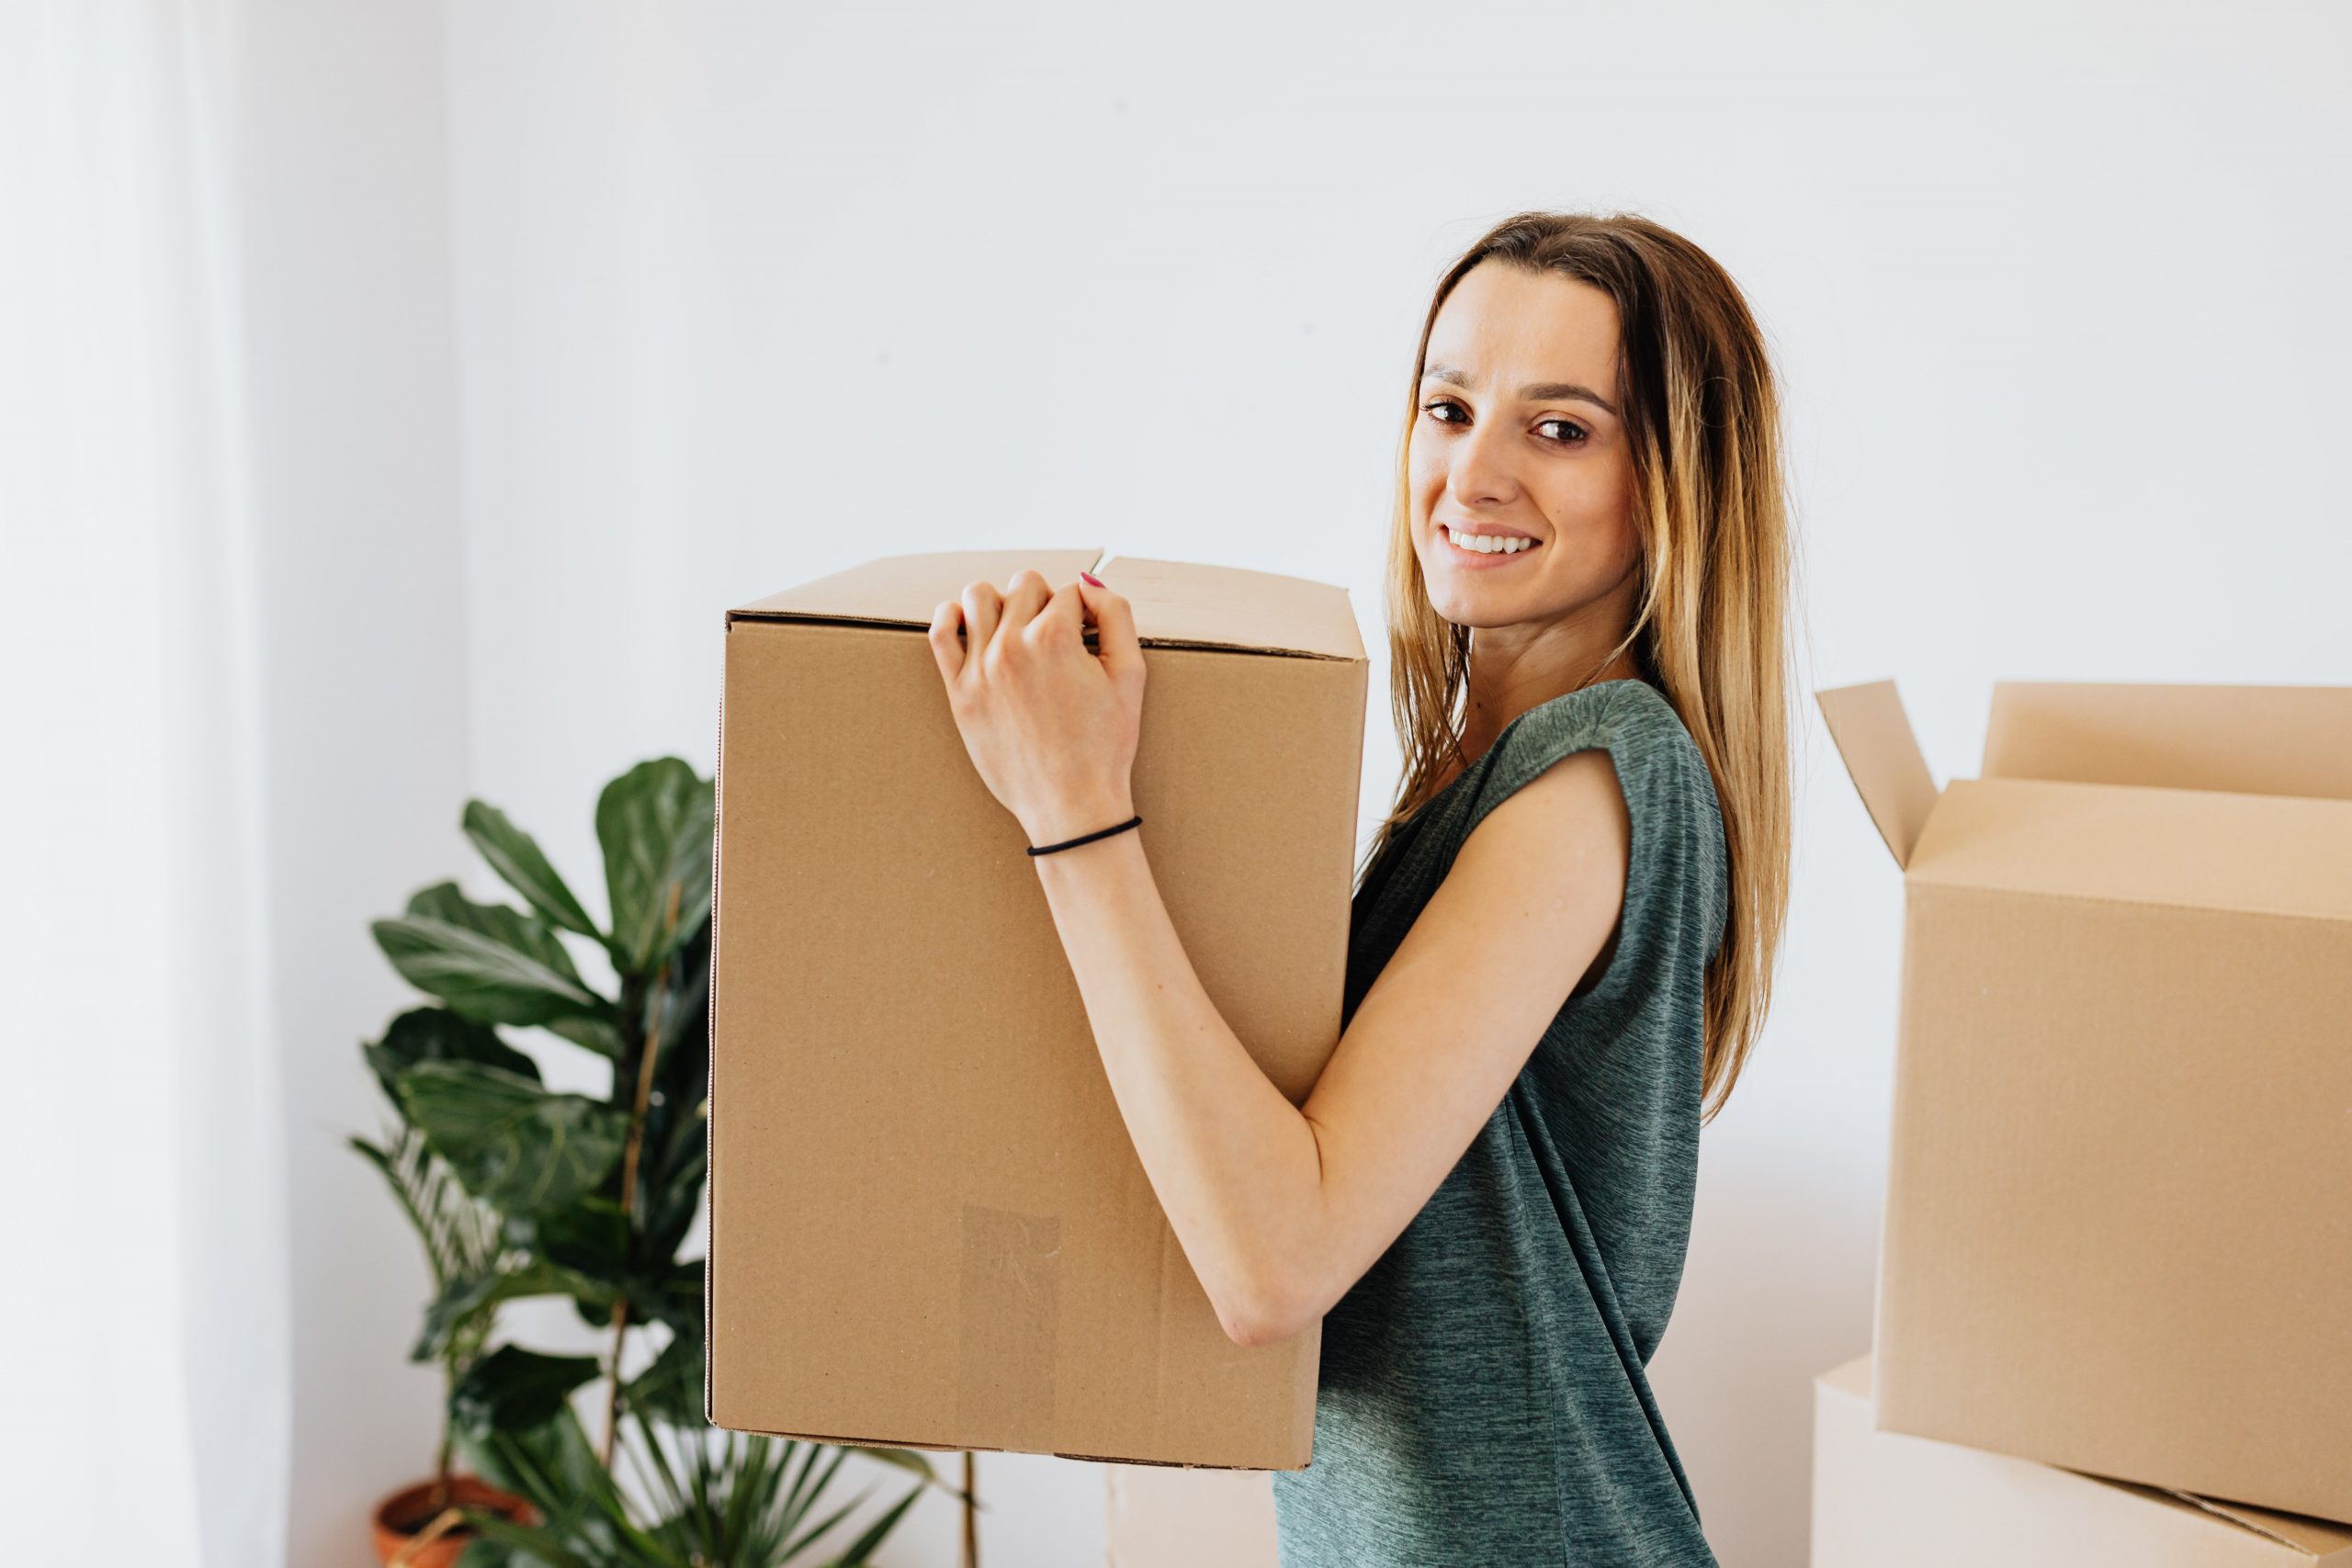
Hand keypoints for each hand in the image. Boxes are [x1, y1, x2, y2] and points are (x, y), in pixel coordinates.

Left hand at [927, 568, 1146, 848]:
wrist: (1071, 805)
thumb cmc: (1105, 746)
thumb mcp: (1130, 675)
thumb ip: (1116, 615)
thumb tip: (1087, 584)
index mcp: (1055, 637)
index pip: (1068, 593)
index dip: (1084, 614)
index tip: (1088, 639)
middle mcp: (1012, 646)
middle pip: (1025, 586)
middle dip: (1047, 603)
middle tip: (1059, 639)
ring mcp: (980, 669)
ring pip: (979, 596)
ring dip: (1002, 602)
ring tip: (1017, 629)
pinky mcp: (960, 694)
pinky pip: (940, 633)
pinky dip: (952, 617)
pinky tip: (970, 626)